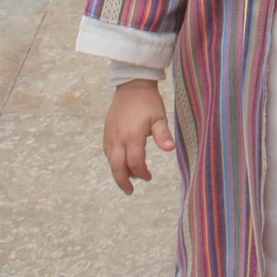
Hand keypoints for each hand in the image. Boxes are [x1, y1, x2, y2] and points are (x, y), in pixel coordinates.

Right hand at [103, 78, 173, 194]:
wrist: (132, 85)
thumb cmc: (148, 101)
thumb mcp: (159, 117)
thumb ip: (163, 134)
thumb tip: (170, 149)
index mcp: (132, 137)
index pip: (135, 163)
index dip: (142, 173)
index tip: (149, 176)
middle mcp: (118, 138)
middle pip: (117, 167)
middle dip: (123, 181)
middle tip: (130, 191)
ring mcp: (110, 135)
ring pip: (110, 161)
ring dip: (118, 172)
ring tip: (128, 179)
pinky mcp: (106, 131)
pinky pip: (107, 151)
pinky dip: (113, 160)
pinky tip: (120, 162)